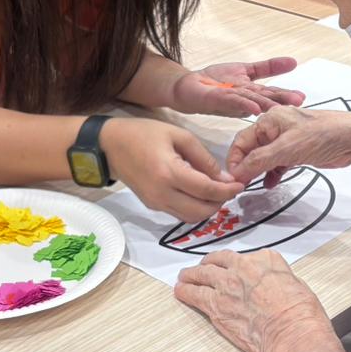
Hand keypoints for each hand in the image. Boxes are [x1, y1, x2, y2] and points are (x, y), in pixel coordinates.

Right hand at [100, 117, 242, 221]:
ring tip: (216, 191)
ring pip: (191, 217)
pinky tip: (200, 192)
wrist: (109, 146)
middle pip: (201, 211)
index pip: (206, 190)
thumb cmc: (143, 134)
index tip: (240, 184)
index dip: (227, 190)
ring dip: (208, 208)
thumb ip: (203, 158)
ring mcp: (156, 203)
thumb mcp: (178, 135)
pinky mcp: (153, 206)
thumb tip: (224, 178)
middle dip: (220, 202)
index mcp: (169, 173)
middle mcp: (162, 194)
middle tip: (229, 188)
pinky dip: (195, 208)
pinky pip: (180, 214)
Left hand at [170, 59, 305, 117]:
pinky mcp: (216, 99)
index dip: (286, 95)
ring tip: (277, 107)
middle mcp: (244, 100)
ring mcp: (230, 101)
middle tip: (296, 103)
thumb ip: (269, 67)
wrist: (189, 85)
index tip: (302, 97)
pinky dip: (241, 104)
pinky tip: (252, 108)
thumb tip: (293, 62)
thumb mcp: (247, 70)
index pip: (271, 93)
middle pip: (263, 100)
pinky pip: (230, 101)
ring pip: (249, 102)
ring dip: (263, 105)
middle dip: (279, 102)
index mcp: (252, 93)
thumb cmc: (217, 82)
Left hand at [175, 250, 343, 351]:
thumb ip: (277, 280)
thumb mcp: (296, 285)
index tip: (230, 267)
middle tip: (201, 268)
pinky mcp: (215, 305)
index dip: (234, 263)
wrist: (292, 334)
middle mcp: (243, 267)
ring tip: (184, 277)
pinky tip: (180, 291)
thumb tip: (271, 287)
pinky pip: (194, 294)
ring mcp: (226, 285)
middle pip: (218, 261)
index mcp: (266, 259)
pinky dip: (185, 292)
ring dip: (191, 275)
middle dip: (208, 264)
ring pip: (201, 275)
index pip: (244, 256)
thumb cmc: (301, 316)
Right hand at [226, 106, 350, 187]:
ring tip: (253, 186)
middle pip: (252, 149)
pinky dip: (273, 173)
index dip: (235, 160)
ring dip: (258, 171)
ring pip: (264, 157)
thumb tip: (238, 172)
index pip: (242, 141)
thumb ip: (259, 161)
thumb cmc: (324, 134)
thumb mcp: (286, 149)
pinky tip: (271, 183)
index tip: (232, 178)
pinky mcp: (298, 151)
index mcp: (269, 120)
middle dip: (245, 167)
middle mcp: (276, 127)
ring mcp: (288, 139)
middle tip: (241, 185)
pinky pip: (278, 162)